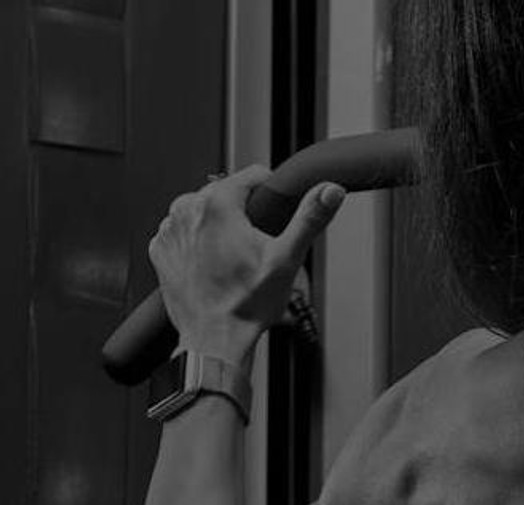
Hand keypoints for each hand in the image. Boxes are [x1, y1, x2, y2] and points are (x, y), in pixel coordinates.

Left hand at [147, 165, 344, 367]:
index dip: (272, 193)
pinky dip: (200, 242)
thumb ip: (309, 218)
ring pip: (205, 211)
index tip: (275, 216)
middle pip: (227, 193)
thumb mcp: (287, 258)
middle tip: (255, 248)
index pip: (253, 174)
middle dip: (245, 213)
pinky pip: (186, 232)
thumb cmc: (245, 305)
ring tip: (234, 259)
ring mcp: (169, 231)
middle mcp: (186, 212)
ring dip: (220, 227)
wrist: (213, 340)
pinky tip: (214, 264)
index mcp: (216, 205)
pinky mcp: (161, 250)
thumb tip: (329, 191)